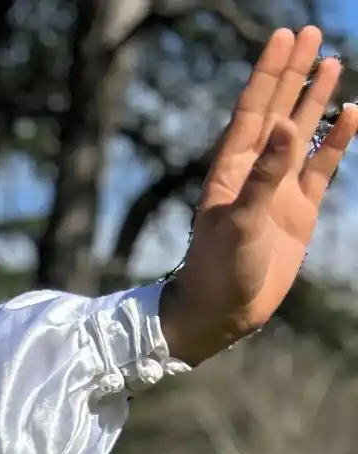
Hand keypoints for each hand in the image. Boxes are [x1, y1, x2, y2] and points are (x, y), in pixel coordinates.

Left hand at [162, 25, 357, 361]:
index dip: (270, 71)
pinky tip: (350, 115)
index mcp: (231, 168)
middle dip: (293, 72)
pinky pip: (322, 167)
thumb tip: (287, 128)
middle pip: (278, 109)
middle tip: (310, 32)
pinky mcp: (298, 210)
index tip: (285, 36)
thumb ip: (264, 177)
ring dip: (314, 99)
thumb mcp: (238, 222)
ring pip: (302, 132)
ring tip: (332, 62)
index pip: (254, 108)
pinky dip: (335, 141)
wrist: (222, 311)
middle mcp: (254, 171)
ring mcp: (278, 188)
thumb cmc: (218, 269)